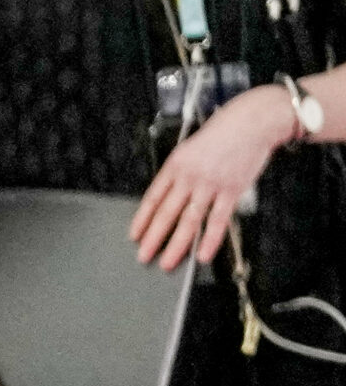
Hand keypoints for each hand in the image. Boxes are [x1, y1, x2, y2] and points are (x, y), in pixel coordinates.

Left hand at [134, 84, 288, 269]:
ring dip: (176, 244)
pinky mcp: (232, 191)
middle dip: (153, 237)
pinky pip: (218, 221)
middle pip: (166, 213)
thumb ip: (180, 173)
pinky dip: (210, 240)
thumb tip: (170, 197)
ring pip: (189, 221)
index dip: (142, 218)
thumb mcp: (189, 149)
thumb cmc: (220, 134)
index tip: (134, 234)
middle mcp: (188, 176)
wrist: (250, 124)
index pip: (153, 197)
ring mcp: (210, 185)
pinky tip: (201, 255)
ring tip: (166, 262)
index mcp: (174, 165)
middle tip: (143, 255)